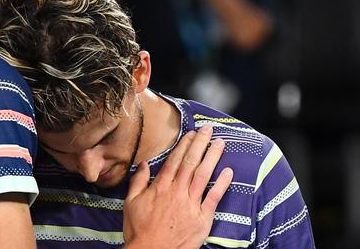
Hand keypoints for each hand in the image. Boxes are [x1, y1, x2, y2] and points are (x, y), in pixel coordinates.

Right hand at [123, 125, 232, 248]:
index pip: (175, 160)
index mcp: (160, 187)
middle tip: (208, 130)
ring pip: (204, 175)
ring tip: (220, 143)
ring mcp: (191, 204)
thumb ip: (139, 181)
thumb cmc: (139, 230)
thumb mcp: (131, 203)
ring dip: (213, 157)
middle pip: (191, 162)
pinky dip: (222, 184)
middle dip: (200, 144)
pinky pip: (214, 198)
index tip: (191, 133)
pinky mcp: (202, 218)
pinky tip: (228, 171)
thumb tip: (144, 164)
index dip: (184, 145)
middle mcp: (177, 192)